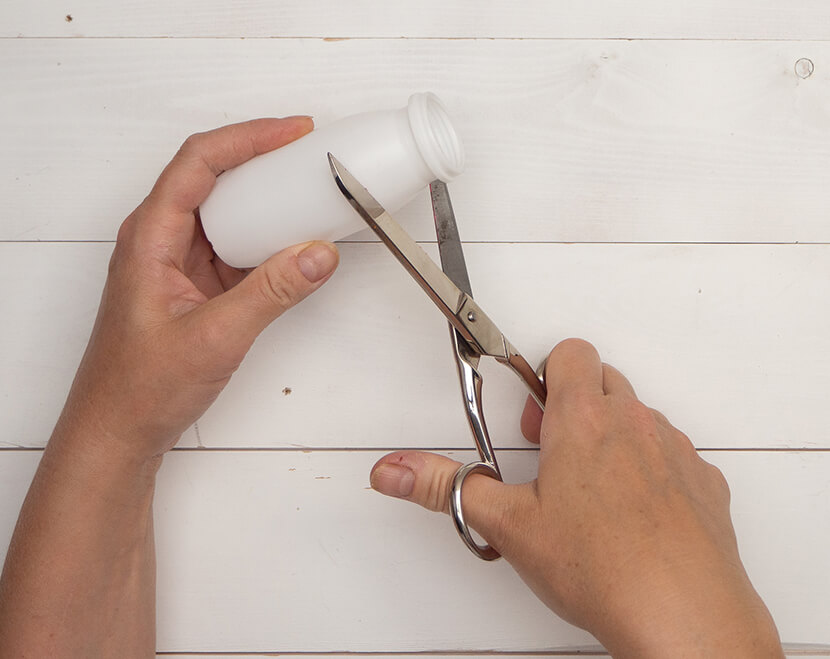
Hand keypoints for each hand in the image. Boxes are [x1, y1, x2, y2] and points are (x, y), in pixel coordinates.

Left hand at [57, 118, 338, 463]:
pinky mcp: (193, 285)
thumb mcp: (215, 337)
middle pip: (212, 176)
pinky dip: (264, 237)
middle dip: (262, 158)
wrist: (118, 432)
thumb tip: (317, 253)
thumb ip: (272, 293)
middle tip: (309, 154)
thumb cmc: (139, 388)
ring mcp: (176, 263)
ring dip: (265, 198)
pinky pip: (232, 245)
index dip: (248, 137)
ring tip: (307, 191)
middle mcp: (159, 241)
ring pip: (225, 211)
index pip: (199, 162)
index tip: (294, 132)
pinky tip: (292, 242)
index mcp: (149, 238)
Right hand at [370, 339, 782, 657]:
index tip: (534, 412)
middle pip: (603, 380)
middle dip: (573, 406)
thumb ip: (444, 487)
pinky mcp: (703, 482)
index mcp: (582, 421)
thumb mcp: (507, 525)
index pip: (570, 353)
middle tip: (553, 454)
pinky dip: (652, 470)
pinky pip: (673, 455)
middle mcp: (634, 424)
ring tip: (590, 492)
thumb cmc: (605, 568)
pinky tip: (632, 514)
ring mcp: (674, 451)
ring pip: (638, 418)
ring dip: (613, 438)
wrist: (683, 616)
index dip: (546, 373)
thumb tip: (397, 471)